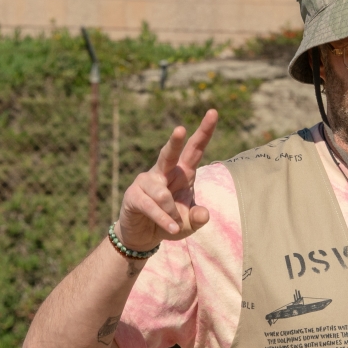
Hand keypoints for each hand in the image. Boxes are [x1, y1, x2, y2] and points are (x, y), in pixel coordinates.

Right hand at [116, 110, 217, 251]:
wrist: (144, 235)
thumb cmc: (171, 222)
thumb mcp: (189, 223)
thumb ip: (198, 218)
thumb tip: (204, 214)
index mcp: (182, 172)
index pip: (195, 149)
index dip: (204, 131)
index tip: (213, 112)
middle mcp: (164, 172)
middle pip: (169, 153)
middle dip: (175, 142)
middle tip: (181, 129)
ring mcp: (147, 181)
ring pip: (161, 194)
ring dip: (172, 212)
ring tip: (175, 225)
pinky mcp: (134, 195)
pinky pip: (151, 206)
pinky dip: (163, 219)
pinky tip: (171, 228)